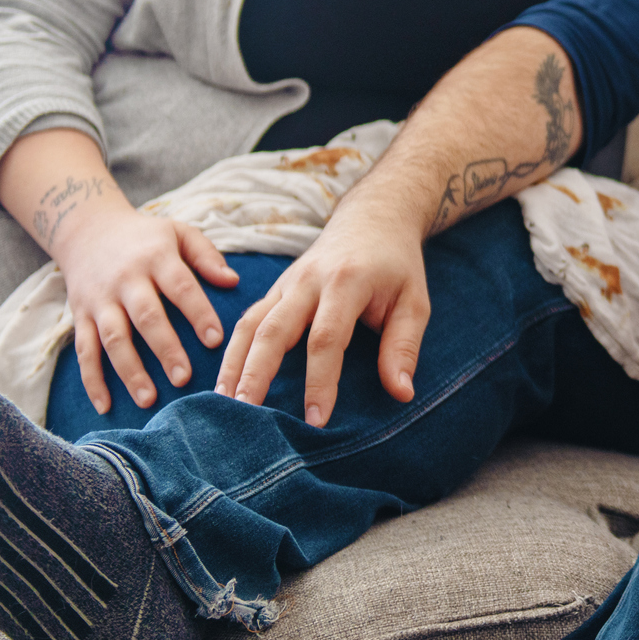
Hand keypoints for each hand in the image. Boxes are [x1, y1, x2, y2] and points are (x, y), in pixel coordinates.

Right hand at [54, 207, 237, 413]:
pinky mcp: (79, 316)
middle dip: (165, 349)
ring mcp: (99, 300)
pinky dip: (91, 380)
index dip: (198, 313)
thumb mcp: (179, 232)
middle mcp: (125, 280)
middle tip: (184, 379)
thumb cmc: (146, 237)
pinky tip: (105, 405)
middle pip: (146, 317)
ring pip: (112, 339)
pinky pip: (83, 351)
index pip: (181, 286)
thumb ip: (206, 255)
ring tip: (149, 399)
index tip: (216, 340)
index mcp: (155, 257)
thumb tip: (234, 281)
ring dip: (129, 371)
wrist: (87, 230)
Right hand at [216, 192, 429, 426]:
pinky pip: (247, 320)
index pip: (326, 338)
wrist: (373, 219)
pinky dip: (231, 351)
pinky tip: (225, 381)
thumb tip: (401, 394)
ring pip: (250, 324)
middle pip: (274, 330)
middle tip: (246, 415)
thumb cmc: (397, 266)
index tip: (316, 420)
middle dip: (257, 374)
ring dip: (233, 364)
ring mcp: (286, 283)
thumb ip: (404, 346)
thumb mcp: (414, 301)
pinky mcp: (275, 289)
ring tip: (224, 404)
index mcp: (346, 282)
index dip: (319, 381)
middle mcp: (308, 281)